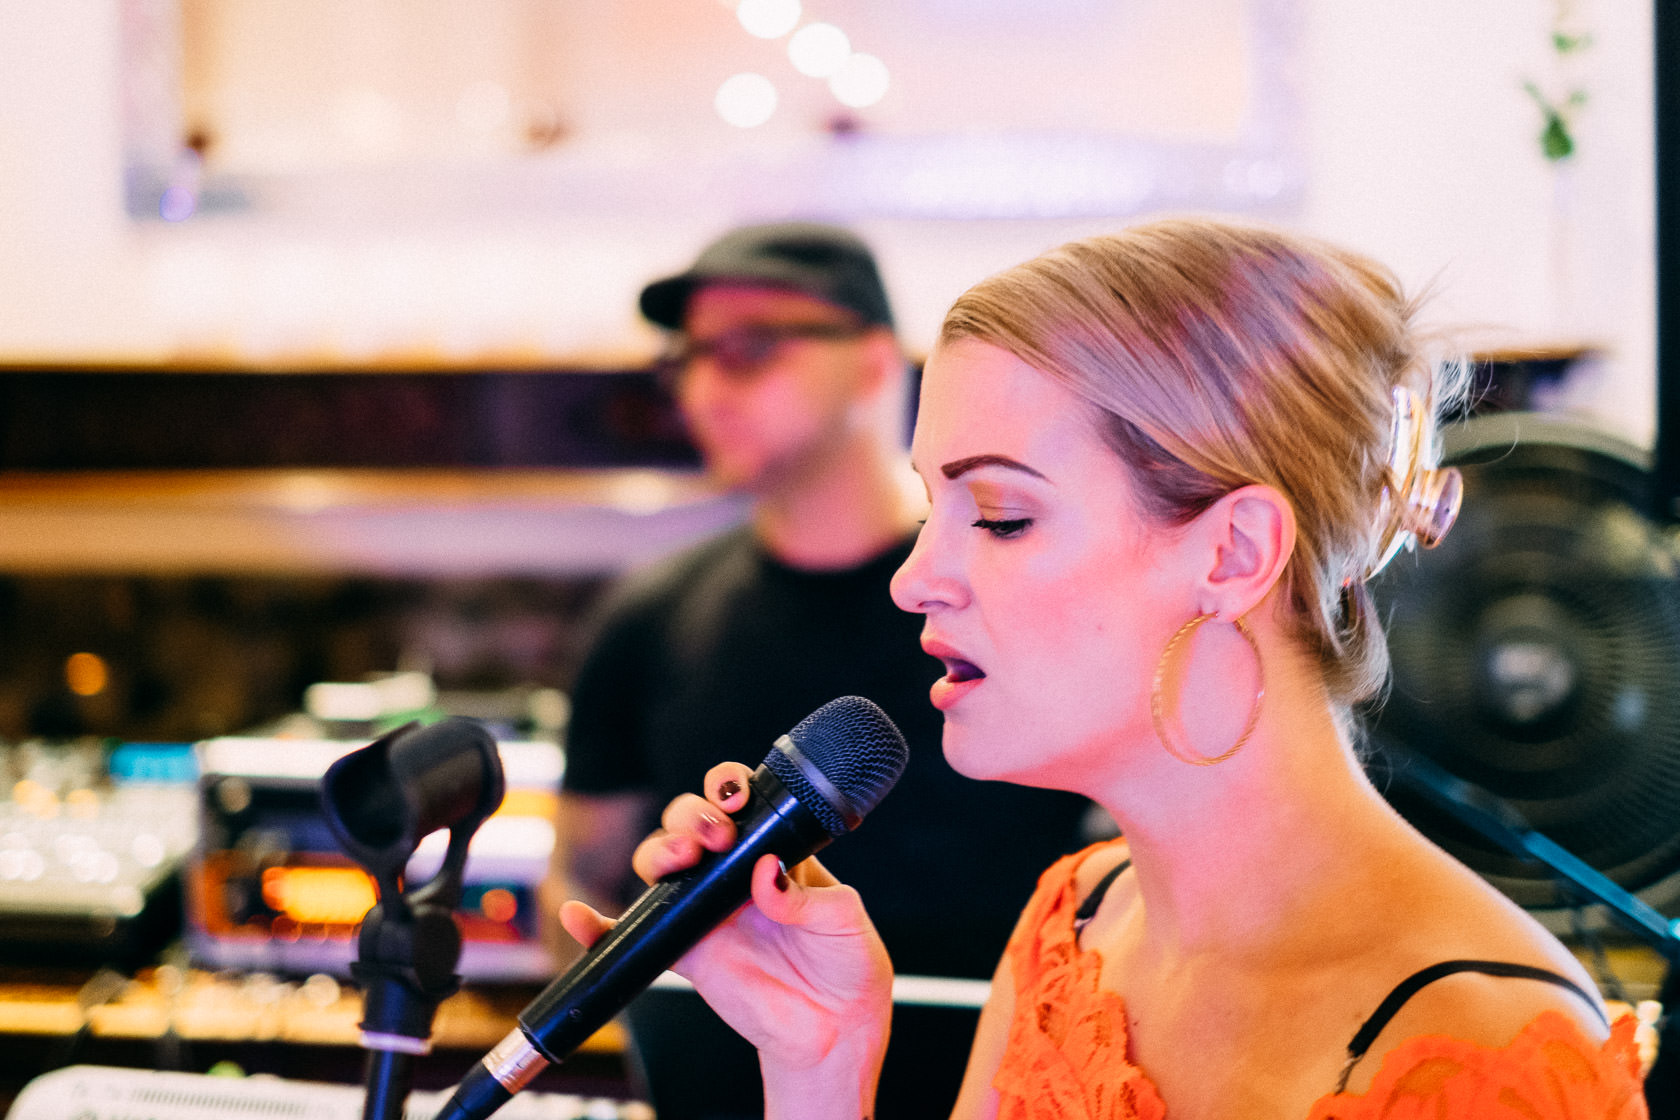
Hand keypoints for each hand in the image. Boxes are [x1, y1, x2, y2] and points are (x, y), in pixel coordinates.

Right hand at [558, 761, 892, 1083]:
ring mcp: (705, 908)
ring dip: (659, 850)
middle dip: (690, 814)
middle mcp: (733, 871)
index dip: (727, 786)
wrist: (837, 1030)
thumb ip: (806, 898)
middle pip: (689, 821)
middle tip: (714, 836)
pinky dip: (599, 927)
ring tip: (679, 859)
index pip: (739, 801)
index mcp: (773, 849)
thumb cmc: (848, 964)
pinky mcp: (685, 951)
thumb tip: (765, 874)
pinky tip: (580, 919)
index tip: (734, 795)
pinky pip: (634, 934)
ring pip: (662, 863)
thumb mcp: (844, 920)